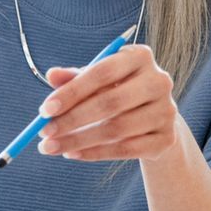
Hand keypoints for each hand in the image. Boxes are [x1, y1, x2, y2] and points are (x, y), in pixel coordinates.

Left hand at [37, 44, 181, 162]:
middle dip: (72, 120)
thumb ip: (74, 78)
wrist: (153, 117)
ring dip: (79, 140)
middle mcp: (159, 81)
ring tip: (53, 147)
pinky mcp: (167, 138)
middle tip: (44, 132)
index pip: (102, 72)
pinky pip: (126, 149)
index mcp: (139, 56)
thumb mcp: (96, 80)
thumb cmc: (117, 91)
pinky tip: (73, 154)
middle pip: (111, 102)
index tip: (44, 110)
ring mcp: (167, 111)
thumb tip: (52, 75)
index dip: (72, 92)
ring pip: (117, 129)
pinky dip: (95, 153)